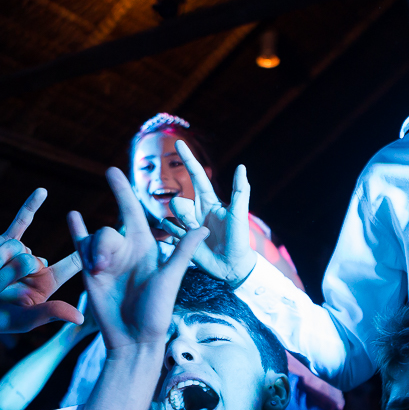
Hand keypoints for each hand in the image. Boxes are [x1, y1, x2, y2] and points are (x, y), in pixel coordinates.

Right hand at [0, 189, 83, 334]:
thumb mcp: (24, 320)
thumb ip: (50, 313)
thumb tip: (80, 317)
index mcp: (49, 283)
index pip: (73, 265)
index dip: (87, 255)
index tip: (111, 241)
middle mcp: (38, 266)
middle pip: (32, 260)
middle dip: (9, 277)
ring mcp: (21, 252)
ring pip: (16, 250)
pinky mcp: (4, 242)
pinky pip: (20, 222)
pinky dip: (30, 207)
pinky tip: (42, 192)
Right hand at [68, 167, 206, 352]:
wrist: (133, 340)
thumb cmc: (156, 313)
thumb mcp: (170, 279)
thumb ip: (181, 251)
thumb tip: (205, 226)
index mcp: (146, 248)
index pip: (132, 211)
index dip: (122, 190)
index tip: (111, 171)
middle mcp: (126, 250)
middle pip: (108, 230)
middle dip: (104, 242)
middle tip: (104, 266)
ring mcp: (107, 261)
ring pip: (93, 239)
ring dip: (92, 251)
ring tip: (97, 272)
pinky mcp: (91, 273)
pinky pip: (81, 247)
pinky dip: (76, 231)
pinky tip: (73, 217)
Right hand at [164, 140, 255, 284]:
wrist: (232, 266)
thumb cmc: (239, 239)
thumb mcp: (239, 214)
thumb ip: (240, 191)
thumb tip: (241, 166)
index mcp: (210, 201)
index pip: (196, 175)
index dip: (187, 159)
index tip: (178, 142)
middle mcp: (197, 210)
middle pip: (178, 200)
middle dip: (182, 213)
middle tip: (195, 227)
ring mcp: (188, 225)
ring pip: (171, 215)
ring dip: (180, 225)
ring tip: (193, 237)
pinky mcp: (182, 239)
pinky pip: (167, 230)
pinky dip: (172, 234)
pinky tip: (181, 240)